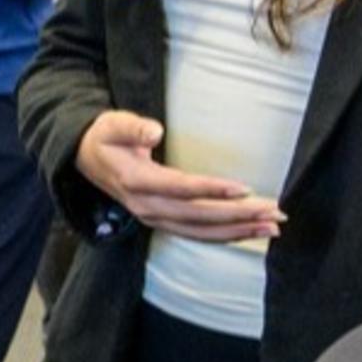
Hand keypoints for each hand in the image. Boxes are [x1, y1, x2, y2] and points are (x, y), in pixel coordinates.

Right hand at [76, 111, 282, 242]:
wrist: (87, 159)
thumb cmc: (105, 138)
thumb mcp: (113, 124)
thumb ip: (132, 127)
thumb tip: (155, 131)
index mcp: (135, 181)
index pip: (178, 188)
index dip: (210, 189)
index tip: (243, 188)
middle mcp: (146, 206)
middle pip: (197, 216)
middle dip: (237, 215)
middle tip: (274, 212)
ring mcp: (153, 218)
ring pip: (200, 231)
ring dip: (237, 231)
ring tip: (271, 228)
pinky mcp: (162, 221)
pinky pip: (196, 234)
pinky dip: (224, 237)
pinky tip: (249, 233)